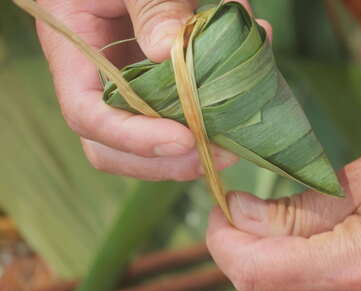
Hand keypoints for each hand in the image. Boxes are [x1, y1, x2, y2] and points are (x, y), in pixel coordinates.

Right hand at [36, 0, 264, 180]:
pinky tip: (244, 95)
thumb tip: (169, 51)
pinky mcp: (156, 83)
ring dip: (190, 153)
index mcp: (73, 48)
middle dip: (166, 161)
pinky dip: (208, 116)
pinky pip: (175, 114)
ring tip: (234, 142)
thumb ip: (151, 5)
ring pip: (145, 140)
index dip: (133, 138)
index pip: (87, 114)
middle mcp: (94, 77)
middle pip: (112, 147)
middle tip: (220, 155)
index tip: (185, 139)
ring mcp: (125, 84)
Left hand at [207, 98, 360, 290]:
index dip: (223, 239)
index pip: (256, 273)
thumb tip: (241, 215)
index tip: (220, 207)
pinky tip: (314, 244)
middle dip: (246, 255)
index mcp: (359, 269)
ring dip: (273, 270)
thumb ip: (297, 207)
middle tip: (248, 213)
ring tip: (281, 225)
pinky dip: (305, 279)